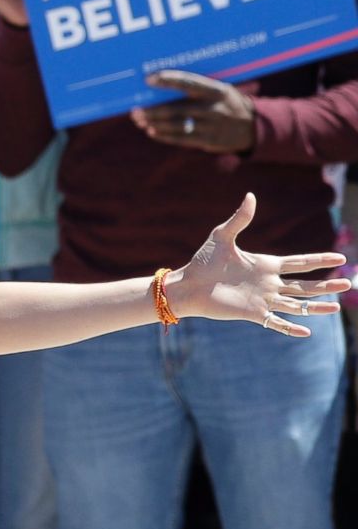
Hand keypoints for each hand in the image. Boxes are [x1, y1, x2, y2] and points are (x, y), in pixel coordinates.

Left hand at [130, 70, 256, 153]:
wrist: (252, 126)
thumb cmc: (225, 102)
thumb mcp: (218, 90)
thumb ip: (195, 88)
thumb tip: (159, 84)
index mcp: (215, 90)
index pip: (188, 82)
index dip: (168, 80)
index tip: (149, 79)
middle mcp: (213, 107)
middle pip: (176, 108)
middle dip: (152, 110)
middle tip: (135, 110)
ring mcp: (211, 126)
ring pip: (176, 125)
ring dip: (155, 123)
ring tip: (140, 121)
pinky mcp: (209, 140)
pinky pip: (182, 139)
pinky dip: (164, 136)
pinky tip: (152, 132)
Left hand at [169, 193, 348, 335]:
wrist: (187, 285)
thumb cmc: (202, 261)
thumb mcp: (222, 236)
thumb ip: (239, 219)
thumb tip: (250, 195)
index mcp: (265, 265)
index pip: (299, 263)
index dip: (319, 260)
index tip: (339, 258)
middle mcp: (268, 284)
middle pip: (304, 285)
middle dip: (326, 285)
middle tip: (348, 283)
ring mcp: (262, 300)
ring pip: (296, 304)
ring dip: (316, 307)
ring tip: (337, 307)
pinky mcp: (252, 314)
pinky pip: (275, 322)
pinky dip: (290, 328)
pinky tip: (307, 332)